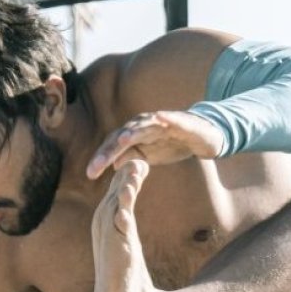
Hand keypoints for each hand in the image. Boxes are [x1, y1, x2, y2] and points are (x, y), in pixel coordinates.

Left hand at [86, 110, 222, 176]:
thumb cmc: (172, 144)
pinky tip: (161, 117)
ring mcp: (160, 121)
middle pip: (123, 136)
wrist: (200, 136)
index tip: (90, 174)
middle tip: (98, 166)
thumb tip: (114, 165)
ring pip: (144, 126)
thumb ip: (133, 158)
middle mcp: (143, 124)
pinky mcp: (180, 120)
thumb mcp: (150, 155)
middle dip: (110, 150)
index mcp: (134, 134)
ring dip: (134, 131)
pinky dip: (167, 117)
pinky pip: (173, 118)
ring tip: (122, 140)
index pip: (113, 146)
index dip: (102, 159)